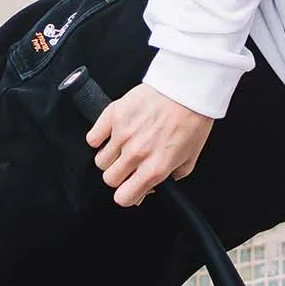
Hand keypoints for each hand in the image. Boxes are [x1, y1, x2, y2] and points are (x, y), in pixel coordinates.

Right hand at [87, 84, 212, 207]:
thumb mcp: (190, 158)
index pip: (124, 197)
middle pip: (110, 179)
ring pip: (100, 160)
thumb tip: (153, 186)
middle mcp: (136, 154)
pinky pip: (93, 137)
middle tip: (130, 165)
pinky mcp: (114, 115)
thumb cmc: (191, 120)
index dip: (127, 195)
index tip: (131, 187)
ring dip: (110, 157)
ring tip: (123, 147)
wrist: (187, 88)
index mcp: (155, 168)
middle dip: (120, 175)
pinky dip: (99, 138)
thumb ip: (171, 177)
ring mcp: (122, 134)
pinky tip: (111, 134)